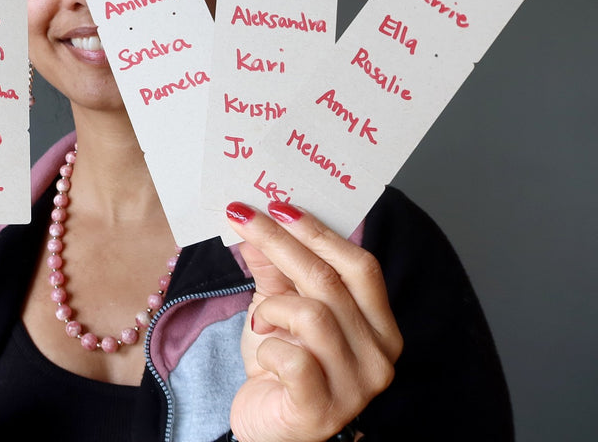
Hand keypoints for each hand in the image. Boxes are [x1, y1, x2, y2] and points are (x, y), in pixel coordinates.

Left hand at [225, 201, 401, 441]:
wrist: (265, 426)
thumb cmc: (280, 367)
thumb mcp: (276, 308)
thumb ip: (272, 267)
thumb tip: (255, 218)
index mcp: (379, 325)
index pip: (360, 265)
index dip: (318, 231)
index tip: (278, 203)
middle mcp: (380, 355)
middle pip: (332, 281)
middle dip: (281, 242)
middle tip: (242, 217)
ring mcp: (356, 387)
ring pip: (313, 315)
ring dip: (273, 309)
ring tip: (262, 322)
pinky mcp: (323, 410)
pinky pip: (294, 359)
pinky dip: (269, 347)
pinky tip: (266, 354)